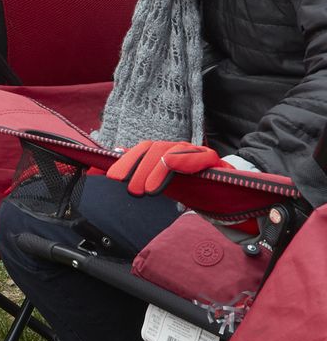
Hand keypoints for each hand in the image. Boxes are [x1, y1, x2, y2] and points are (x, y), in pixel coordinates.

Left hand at [106, 140, 224, 195]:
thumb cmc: (190, 187)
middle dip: (139, 169)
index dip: (127, 161)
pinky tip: (172, 165)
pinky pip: (201, 156)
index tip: (112, 177)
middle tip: (132, 190)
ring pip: (172, 152)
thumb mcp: (162, 183)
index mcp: (164, 152)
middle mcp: (178, 148)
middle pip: (154, 149)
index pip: (142, 149)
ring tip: (148, 190)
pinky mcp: (215, 161)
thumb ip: (141, 173)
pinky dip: (186, 159)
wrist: (228, 192)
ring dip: (157, 170)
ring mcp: (196, 152)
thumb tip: (114, 155)